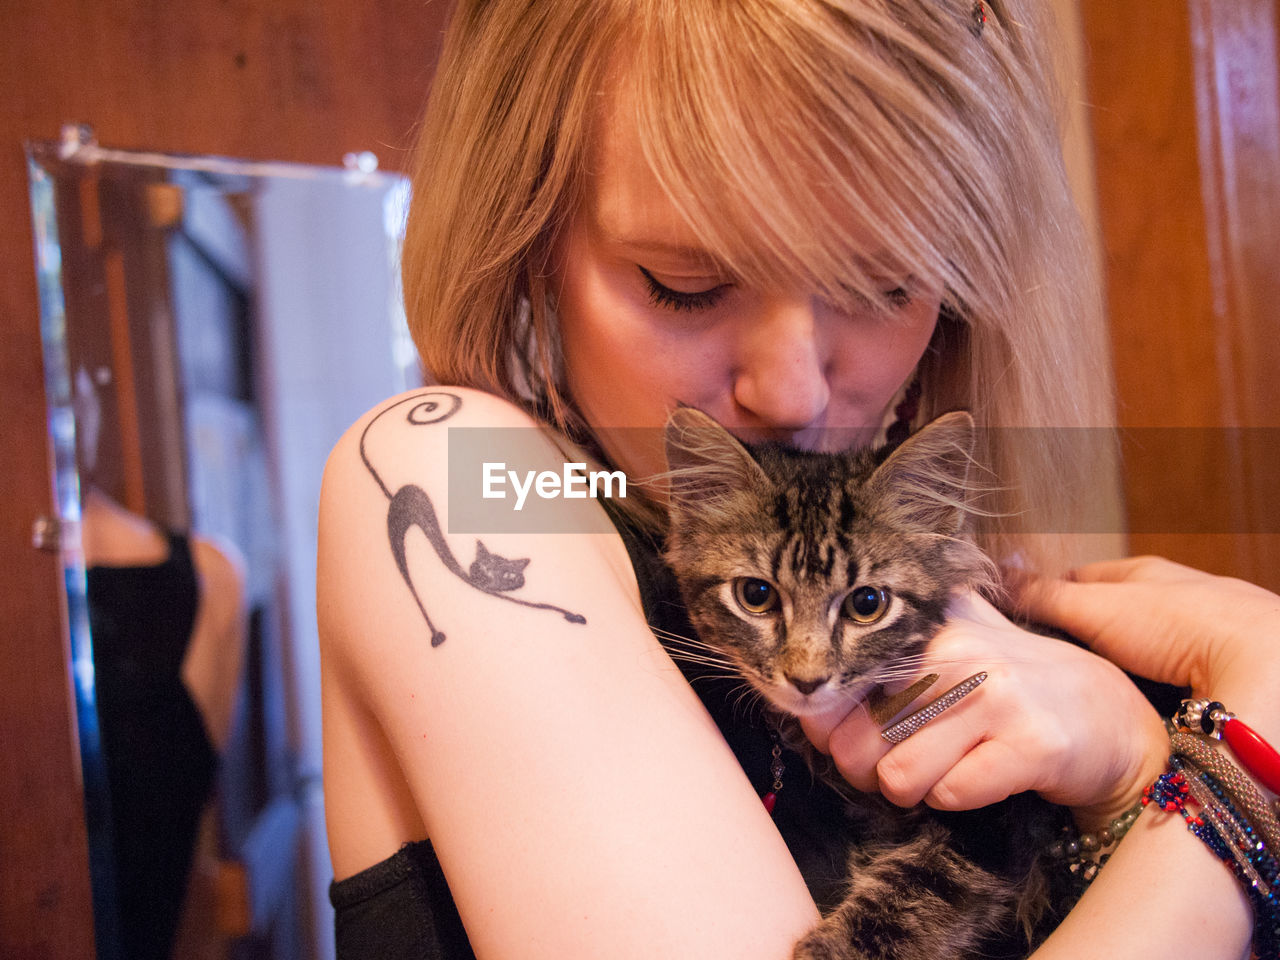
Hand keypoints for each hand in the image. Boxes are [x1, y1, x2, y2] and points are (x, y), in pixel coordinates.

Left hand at [799, 589, 1167, 829]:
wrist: (1110, 717)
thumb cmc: (1007, 687)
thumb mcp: (946, 649)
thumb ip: (876, 666)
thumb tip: (806, 707)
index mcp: (926, 626)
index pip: (835, 690)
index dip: (831, 729)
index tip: (853, 735)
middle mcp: (956, 653)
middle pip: (855, 746)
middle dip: (869, 774)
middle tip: (903, 764)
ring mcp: (996, 696)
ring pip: (899, 779)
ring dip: (915, 791)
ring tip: (945, 768)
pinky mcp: (1031, 744)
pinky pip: (952, 797)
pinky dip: (958, 800)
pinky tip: (982, 774)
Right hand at [1013, 555, 1279, 784]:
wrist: (1255, 661)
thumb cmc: (1179, 623)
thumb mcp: (1095, 606)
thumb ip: (1045, 596)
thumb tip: (997, 583)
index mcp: (1143, 573)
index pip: (1081, 579)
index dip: (1048, 596)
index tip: (1019, 619)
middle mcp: (1173, 598)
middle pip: (1112, 616)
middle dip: (1082, 638)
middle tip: (1050, 666)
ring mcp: (1198, 636)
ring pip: (1141, 652)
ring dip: (1116, 670)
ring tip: (1086, 695)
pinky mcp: (1215, 673)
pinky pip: (1166, 683)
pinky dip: (1146, 694)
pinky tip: (1131, 712)